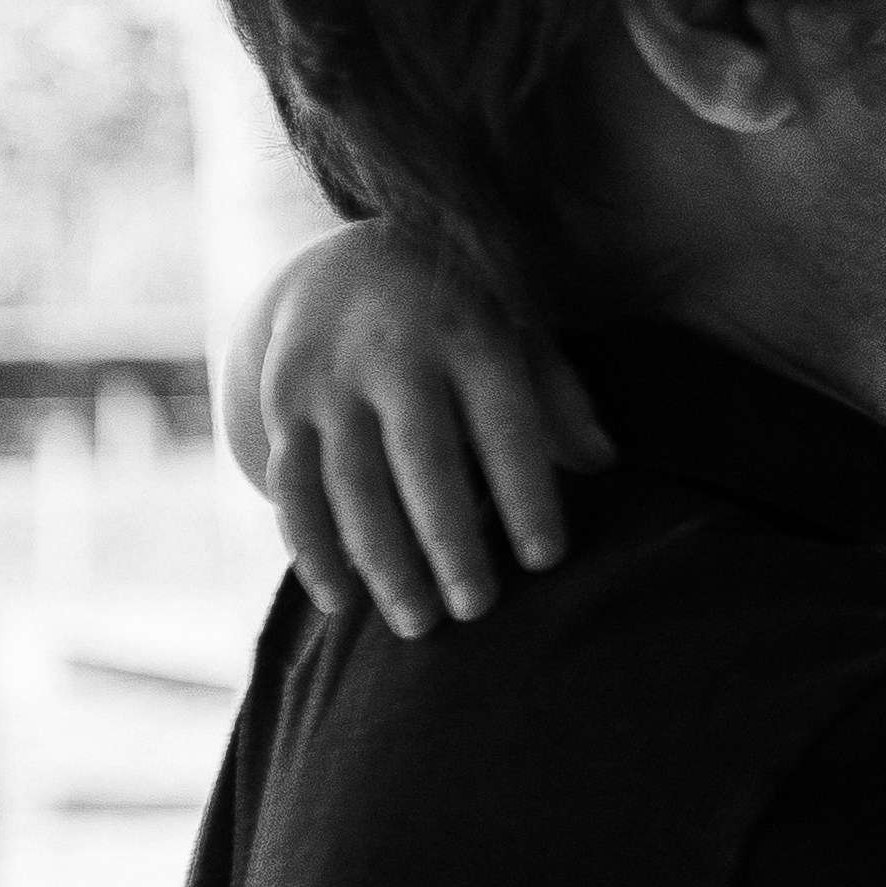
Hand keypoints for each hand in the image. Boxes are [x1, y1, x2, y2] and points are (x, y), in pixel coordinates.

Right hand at [244, 225, 608, 635]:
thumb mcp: (523, 335)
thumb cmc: (466, 319)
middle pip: (421, 460)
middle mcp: (392, 355)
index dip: (525, 493)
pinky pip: (291, 484)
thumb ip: (560, 398)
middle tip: (478, 611)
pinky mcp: (283, 403)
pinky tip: (341, 602)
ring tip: (419, 626)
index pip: (504, 424)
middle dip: (449, 540)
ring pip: (350, 481)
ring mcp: (329, 380)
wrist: (349, 260)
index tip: (547, 560)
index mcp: (469, 335)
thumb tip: (602, 463)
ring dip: (381, 560)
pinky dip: (311, 547)